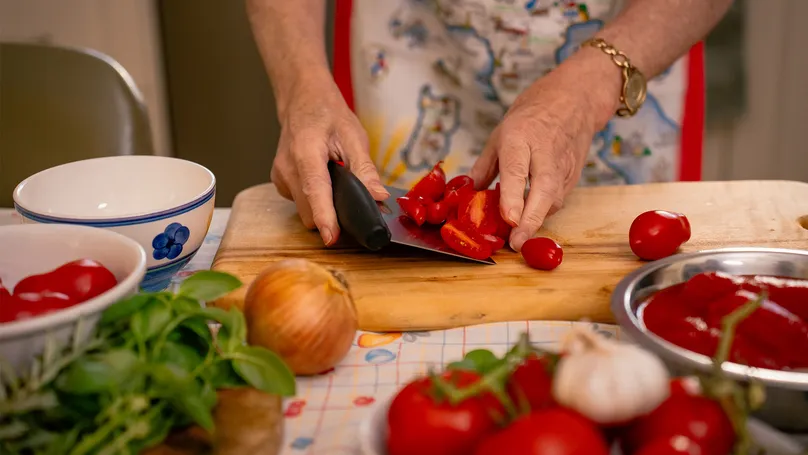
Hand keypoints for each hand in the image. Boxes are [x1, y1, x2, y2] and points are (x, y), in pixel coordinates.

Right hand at [272, 80, 388, 245]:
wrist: (301, 99)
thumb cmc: (327, 113)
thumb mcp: (353, 136)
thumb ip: (364, 169)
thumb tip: (378, 196)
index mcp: (305, 152)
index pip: (315, 191)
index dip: (325, 217)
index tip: (332, 237)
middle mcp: (287, 168)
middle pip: (309, 210)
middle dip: (331, 215)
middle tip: (352, 200)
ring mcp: (279, 176)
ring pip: (304, 210)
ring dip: (322, 207)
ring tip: (335, 183)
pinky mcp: (279, 182)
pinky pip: (299, 203)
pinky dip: (314, 199)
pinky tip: (323, 180)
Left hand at [470, 54, 617, 250]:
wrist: (573, 100)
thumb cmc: (531, 117)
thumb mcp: (499, 135)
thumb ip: (484, 168)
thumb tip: (468, 196)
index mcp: (520, 138)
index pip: (517, 169)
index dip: (513, 196)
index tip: (509, 219)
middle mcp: (545, 154)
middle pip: (543, 191)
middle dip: (531, 220)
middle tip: (517, 243)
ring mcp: (563, 167)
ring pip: (554, 201)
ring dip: (536, 221)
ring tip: (516, 238)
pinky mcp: (574, 177)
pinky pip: (557, 201)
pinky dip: (543, 214)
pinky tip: (529, 220)